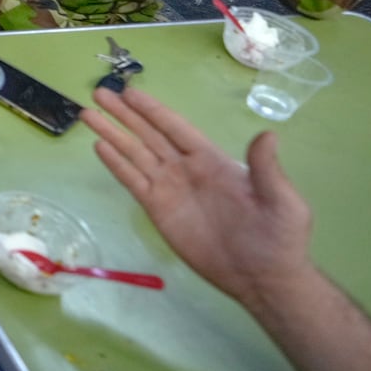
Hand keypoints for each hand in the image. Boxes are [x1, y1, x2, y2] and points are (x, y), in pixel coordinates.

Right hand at [83, 87, 311, 310]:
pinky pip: (132, 182)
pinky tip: (100, 147)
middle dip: (124, 114)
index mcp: (212, 160)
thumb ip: (267, 168)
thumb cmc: (278, 237)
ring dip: (112, 134)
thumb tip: (267, 133)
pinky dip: (115, 164)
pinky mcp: (158, 211)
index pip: (176, 128)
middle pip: (149, 135)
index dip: (153, 110)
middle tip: (100, 94)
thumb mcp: (282, 201)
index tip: (130, 92)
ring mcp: (169, 189)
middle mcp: (186, 168)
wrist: (263, 278)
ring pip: (135, 154)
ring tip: (87, 115)